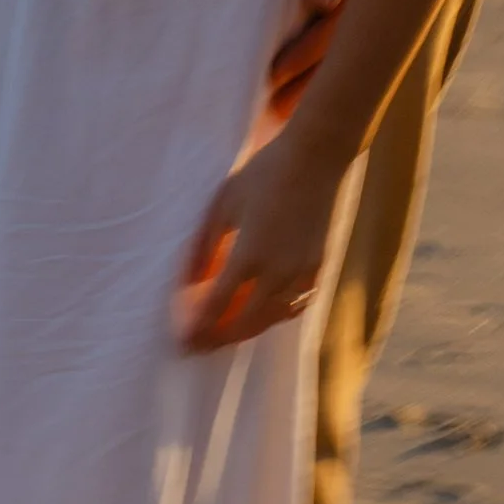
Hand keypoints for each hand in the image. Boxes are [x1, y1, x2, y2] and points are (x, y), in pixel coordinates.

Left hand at [176, 129, 345, 350]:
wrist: (315, 158)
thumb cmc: (262, 174)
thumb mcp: (223, 205)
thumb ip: (204, 247)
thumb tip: (188, 283)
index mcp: (248, 255)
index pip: (218, 305)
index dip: (199, 328)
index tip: (184, 344)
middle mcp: (277, 272)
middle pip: (246, 321)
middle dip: (221, 338)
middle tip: (201, 346)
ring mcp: (302, 271)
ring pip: (274, 317)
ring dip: (249, 329)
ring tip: (228, 334)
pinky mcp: (319, 264)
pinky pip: (297, 302)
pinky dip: (279, 314)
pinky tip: (266, 313)